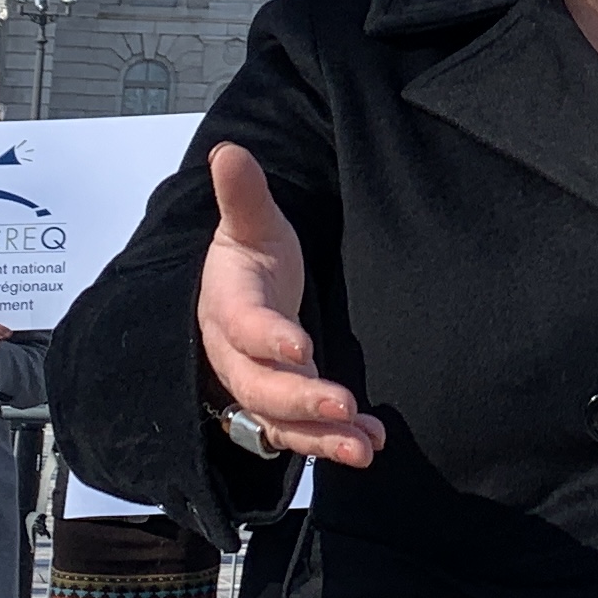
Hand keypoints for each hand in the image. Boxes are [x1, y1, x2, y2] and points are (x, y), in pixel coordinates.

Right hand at [199, 142, 381, 466]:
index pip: (243, 326)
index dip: (269, 338)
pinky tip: (371, 443)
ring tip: (363, 446)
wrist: (243, 295)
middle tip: (342, 404)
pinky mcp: (278, 408)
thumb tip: (227, 150)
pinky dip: (332, 441)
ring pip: (278, 422)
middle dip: (300, 399)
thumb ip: (244, 195)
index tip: (302, 347)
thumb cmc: (251, 258)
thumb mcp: (252, 224)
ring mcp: (256, 387)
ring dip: (320, 437)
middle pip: (258, 386)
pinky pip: (300, 433)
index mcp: (226, 306)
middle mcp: (235, 356)